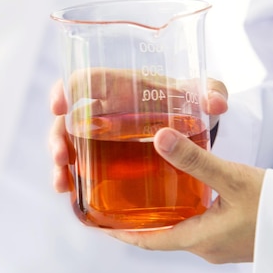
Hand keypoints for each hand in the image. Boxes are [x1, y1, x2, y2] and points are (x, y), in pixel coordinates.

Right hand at [48, 75, 228, 192]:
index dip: (65, 89)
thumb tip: (216, 103)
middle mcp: (102, 108)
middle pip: (66, 117)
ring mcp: (98, 133)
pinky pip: (78, 164)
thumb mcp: (198, 95)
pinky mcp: (101, 155)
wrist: (185, 120)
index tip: (59, 105)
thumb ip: (210, 92)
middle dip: (56, 136)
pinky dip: (70, 177)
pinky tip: (69, 193)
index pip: (83, 80)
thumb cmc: (185, 100)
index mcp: (118, 86)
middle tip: (60, 155)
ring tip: (61, 183)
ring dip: (59, 161)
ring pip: (67, 143)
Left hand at [107, 128, 264, 263]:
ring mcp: (221, 245)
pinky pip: (200, 227)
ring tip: (144, 196)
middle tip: (118, 204)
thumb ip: (195, 159)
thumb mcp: (231, 178)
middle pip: (162, 237)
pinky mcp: (233, 237)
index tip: (99, 226)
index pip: (149, 241)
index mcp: (199, 239)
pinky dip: (184, 214)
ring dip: (162, 218)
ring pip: (181, 231)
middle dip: (139, 223)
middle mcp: (206, 247)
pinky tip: (185, 195)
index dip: (122, 234)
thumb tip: (159, 137)